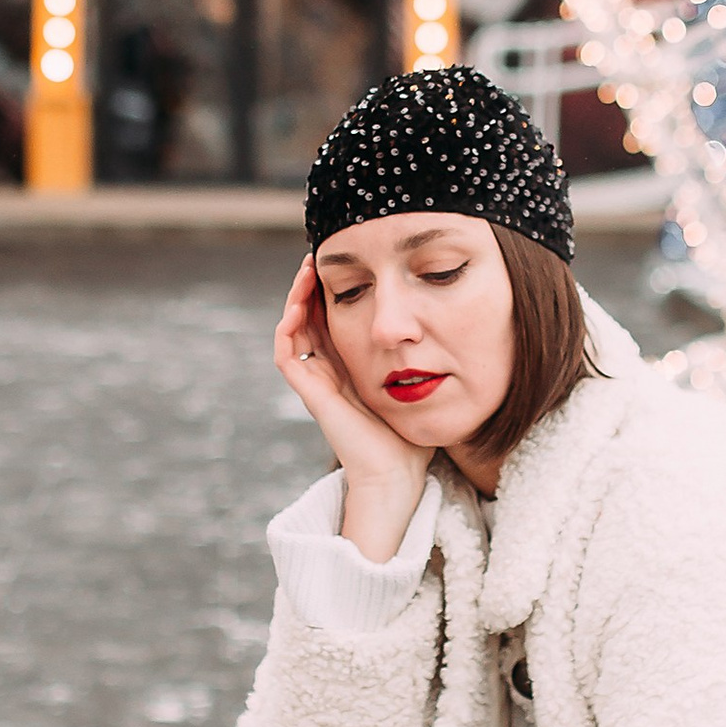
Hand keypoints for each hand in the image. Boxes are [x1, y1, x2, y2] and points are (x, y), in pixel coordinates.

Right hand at [275, 256, 430, 551]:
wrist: (397, 473)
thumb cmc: (410, 434)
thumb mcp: (418, 380)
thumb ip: (419, 354)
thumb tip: (438, 321)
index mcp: (350, 365)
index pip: (332, 316)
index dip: (332, 287)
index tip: (342, 259)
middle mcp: (329, 371)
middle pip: (308, 316)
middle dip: (311, 284)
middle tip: (317, 254)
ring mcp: (317, 382)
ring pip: (292, 330)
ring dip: (295, 298)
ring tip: (307, 268)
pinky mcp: (311, 395)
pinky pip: (287, 356)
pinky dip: (287, 328)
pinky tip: (299, 304)